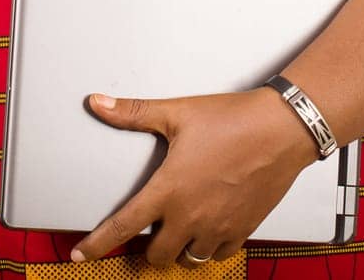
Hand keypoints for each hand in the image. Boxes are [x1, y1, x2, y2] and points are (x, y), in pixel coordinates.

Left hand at [68, 86, 322, 265]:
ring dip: (178, 250)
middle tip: (149, 231)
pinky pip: (219, 254)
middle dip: (147, 248)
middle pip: (157, 255)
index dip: (98, 244)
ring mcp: (218, 226)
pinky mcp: (243, 229)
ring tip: (178, 232)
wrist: (282, 129)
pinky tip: (207, 231)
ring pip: (188, 259)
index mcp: (169, 189)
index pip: (123, 226)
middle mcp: (191, 215)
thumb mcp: (177, 113)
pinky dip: (208, 248)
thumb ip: (133, 113)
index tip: (81, 255)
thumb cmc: (232, 119)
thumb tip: (98, 103)